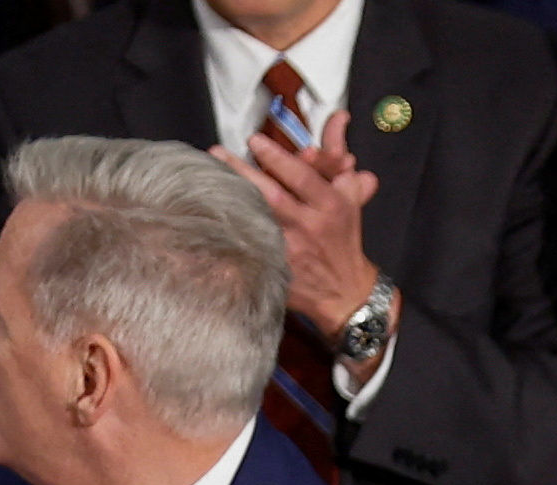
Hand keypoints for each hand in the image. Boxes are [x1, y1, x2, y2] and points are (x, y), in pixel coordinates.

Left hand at [217, 111, 383, 341]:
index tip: (254, 141)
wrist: (345, 292)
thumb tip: (340, 119)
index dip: (277, 158)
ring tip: (206, 175)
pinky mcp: (277, 267)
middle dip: (244, 172)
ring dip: (232, 195)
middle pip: (273, 195)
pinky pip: (251, 243)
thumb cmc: (343, 240)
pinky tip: (210, 212)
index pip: (302, 177)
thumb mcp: (351, 202)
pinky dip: (230, 226)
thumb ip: (340, 163)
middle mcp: (311, 226)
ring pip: (258, 217)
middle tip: (217, 152)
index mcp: (331, 206)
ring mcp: (292, 249)